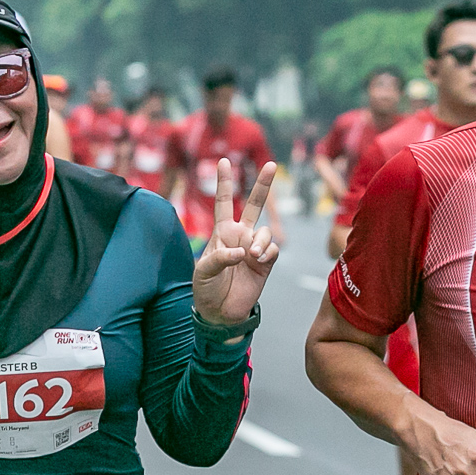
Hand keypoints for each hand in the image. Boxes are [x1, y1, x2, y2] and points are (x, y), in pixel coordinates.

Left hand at [191, 159, 279, 325]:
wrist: (220, 313)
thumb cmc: (206, 289)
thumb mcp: (203, 271)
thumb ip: (220, 257)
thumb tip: (242, 252)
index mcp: (221, 233)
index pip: (223, 202)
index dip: (223, 183)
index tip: (223, 161)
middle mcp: (240, 236)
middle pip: (253, 205)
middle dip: (263, 185)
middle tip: (272, 164)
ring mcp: (254, 248)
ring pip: (264, 231)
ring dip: (260, 241)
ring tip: (251, 255)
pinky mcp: (265, 263)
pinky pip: (272, 249)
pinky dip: (266, 252)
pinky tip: (258, 260)